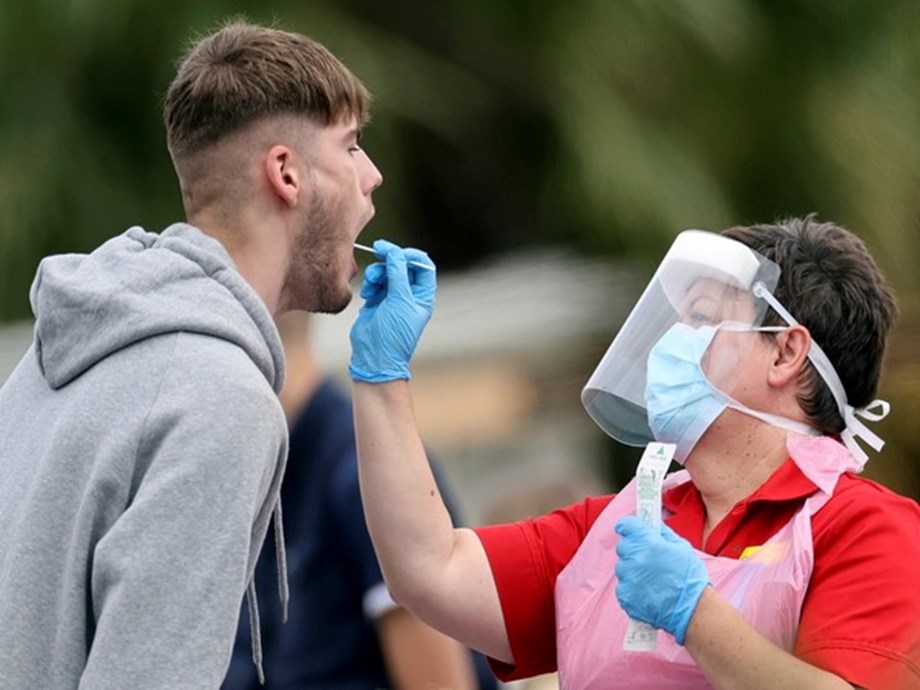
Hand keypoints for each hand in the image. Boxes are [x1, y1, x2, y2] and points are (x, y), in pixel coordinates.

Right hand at [349, 239, 435, 382]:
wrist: (374, 356)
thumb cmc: (394, 333)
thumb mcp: (400, 300)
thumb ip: (398, 273)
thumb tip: (394, 252)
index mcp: (422, 296)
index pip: (423, 266)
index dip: (411, 255)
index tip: (397, 252)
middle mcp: (409, 295)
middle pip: (402, 265)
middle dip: (390, 260)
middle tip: (378, 251)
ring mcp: (392, 297)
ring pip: (386, 272)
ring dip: (377, 272)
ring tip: (371, 284)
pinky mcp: (377, 301)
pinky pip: (374, 282)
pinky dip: (370, 283)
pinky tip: (367, 294)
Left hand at [614, 515, 709, 643]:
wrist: (693, 611)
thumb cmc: (690, 579)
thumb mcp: (682, 548)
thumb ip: (663, 533)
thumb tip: (651, 523)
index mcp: (648, 543)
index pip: (626, 525)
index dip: (629, 527)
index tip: (630, 529)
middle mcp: (635, 559)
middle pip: (623, 546)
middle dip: (633, 549)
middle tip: (648, 559)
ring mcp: (628, 578)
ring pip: (622, 567)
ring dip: (632, 569)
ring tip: (651, 579)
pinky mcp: (625, 595)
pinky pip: (622, 585)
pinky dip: (632, 587)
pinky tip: (648, 591)